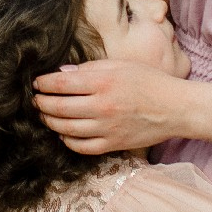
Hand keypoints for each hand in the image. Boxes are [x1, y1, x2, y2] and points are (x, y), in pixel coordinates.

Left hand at [34, 59, 188, 154]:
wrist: (176, 108)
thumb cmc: (150, 82)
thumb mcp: (121, 65)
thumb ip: (90, 68)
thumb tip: (63, 73)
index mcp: (103, 82)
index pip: (62, 84)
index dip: (44, 84)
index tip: (37, 83)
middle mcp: (102, 106)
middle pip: (59, 107)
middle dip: (42, 103)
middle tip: (35, 100)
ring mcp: (107, 128)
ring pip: (66, 129)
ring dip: (50, 122)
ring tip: (45, 116)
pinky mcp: (113, 144)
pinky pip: (82, 147)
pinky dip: (68, 141)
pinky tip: (64, 135)